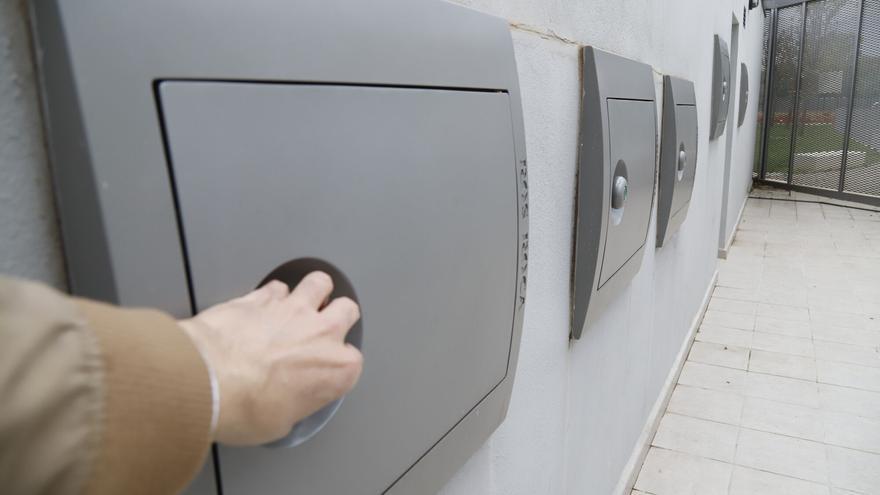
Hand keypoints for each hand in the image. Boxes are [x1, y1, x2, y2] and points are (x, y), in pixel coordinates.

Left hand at [178, 272, 362, 445]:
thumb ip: (293, 406)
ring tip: (303, 302)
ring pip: (319, 283)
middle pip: (347, 310)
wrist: (207, 381)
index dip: (337, 365)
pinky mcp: (263, 297)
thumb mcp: (278, 425)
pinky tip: (264, 305)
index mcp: (336, 369)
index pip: (352, 361)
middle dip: (337, 315)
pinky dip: (273, 294)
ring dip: (314, 291)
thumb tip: (280, 406)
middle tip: (323, 326)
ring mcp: (293, 310)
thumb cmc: (243, 406)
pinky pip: (278, 286)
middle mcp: (322, 333)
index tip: (324, 371)